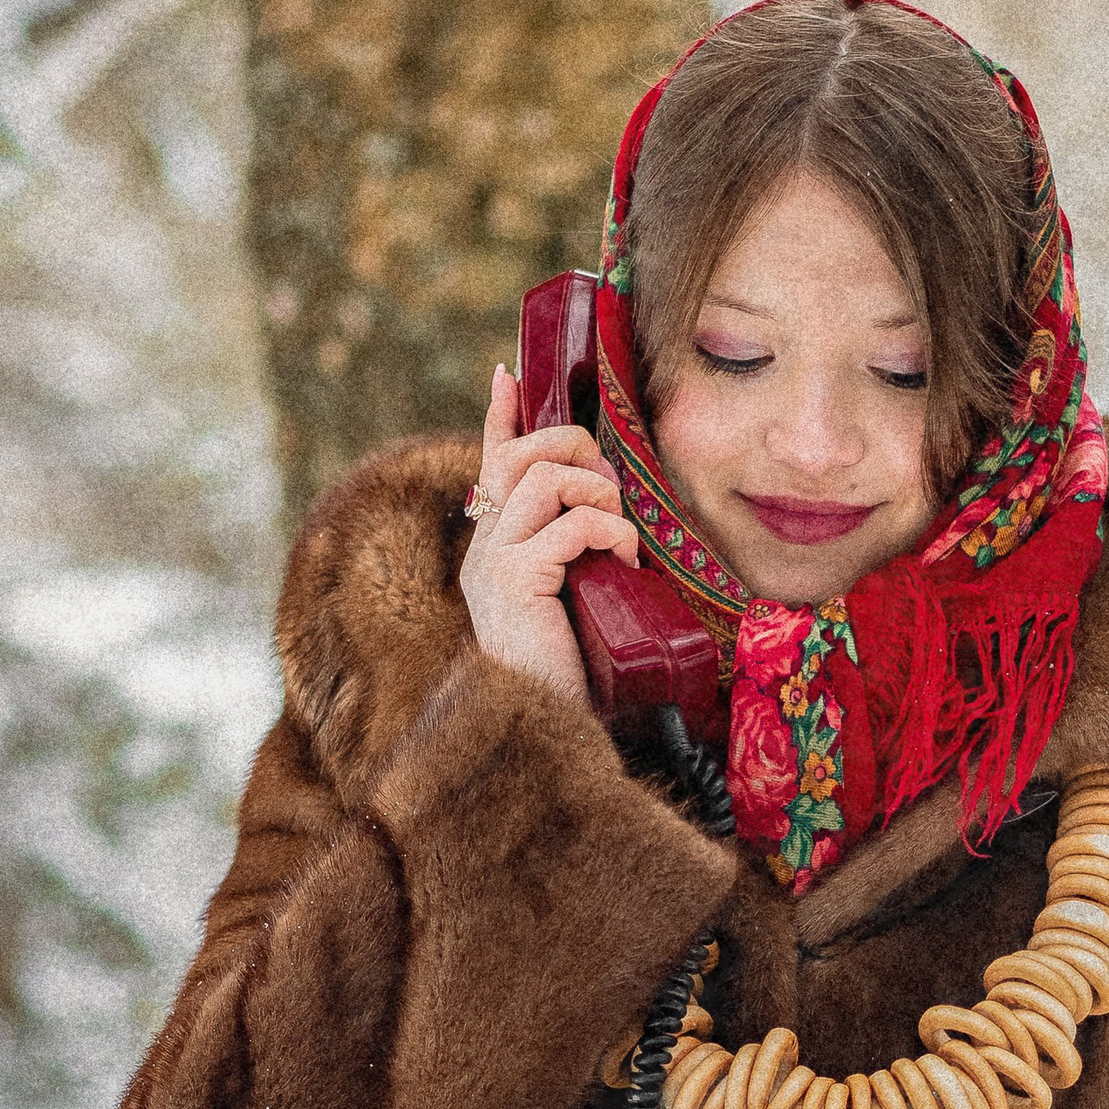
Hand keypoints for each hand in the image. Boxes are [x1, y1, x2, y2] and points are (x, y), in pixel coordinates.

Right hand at [459, 365, 640, 705]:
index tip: (505, 374)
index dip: (499, 417)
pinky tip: (625, 559)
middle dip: (571, 448)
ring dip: (594, 491)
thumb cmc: (572, 677)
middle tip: (610, 486)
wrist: (548, 734)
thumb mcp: (577, 601)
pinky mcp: (514, 580)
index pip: (489, 465)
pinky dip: (608, 530)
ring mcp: (493, 563)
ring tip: (620, 531)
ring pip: (540, 477)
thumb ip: (580, 559)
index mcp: (495, 551)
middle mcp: (484, 550)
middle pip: (519, 456)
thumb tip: (618, 515)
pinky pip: (569, 523)